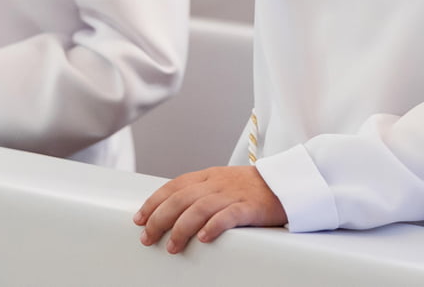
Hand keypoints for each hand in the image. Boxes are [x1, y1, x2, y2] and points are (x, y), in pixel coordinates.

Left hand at [134, 165, 286, 253]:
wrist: (284, 184)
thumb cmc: (251, 188)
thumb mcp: (221, 183)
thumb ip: (199, 193)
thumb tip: (171, 211)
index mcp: (208, 176)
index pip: (174, 186)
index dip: (154, 202)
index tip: (139, 218)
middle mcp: (216, 183)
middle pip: (181, 198)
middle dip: (160, 218)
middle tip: (148, 237)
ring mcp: (232, 194)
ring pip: (200, 208)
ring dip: (182, 228)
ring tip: (172, 246)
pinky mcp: (249, 207)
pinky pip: (228, 215)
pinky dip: (213, 226)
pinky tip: (204, 238)